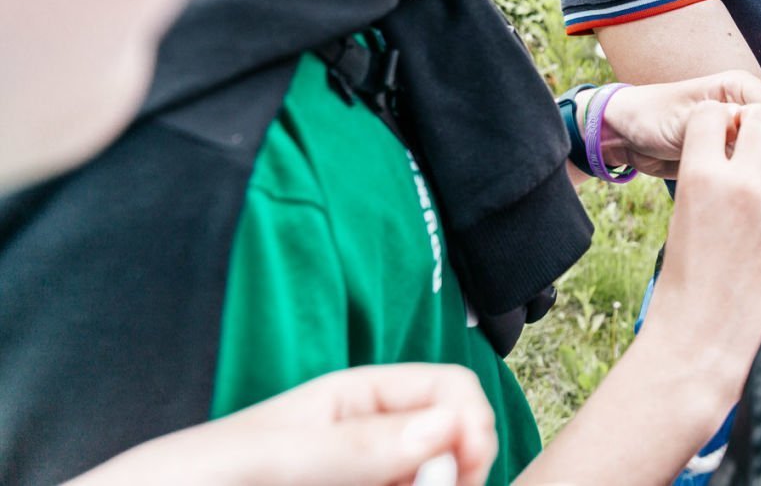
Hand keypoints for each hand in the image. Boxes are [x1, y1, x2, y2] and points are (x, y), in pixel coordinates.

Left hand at [69, 365, 496, 485]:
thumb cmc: (181, 480)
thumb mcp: (266, 457)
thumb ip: (352, 445)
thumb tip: (446, 427)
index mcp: (358, 400)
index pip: (451, 390)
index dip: (471, 424)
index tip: (464, 469)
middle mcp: (371, 444)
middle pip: (456, 447)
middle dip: (459, 473)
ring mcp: (363, 481)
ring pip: (433, 482)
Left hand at [598, 71, 760, 178]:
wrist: (626, 135)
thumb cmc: (650, 117)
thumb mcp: (684, 119)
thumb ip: (719, 123)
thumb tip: (752, 132)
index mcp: (739, 86)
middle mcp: (745, 106)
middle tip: (758, 181)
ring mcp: (740, 131)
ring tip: (749, 191)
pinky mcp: (731, 152)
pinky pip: (753, 166)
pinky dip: (751, 178)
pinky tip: (742, 195)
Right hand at [639, 102, 760, 398]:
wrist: (701, 343)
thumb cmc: (683, 285)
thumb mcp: (682, 217)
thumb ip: (708, 178)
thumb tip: (734, 146)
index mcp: (698, 178)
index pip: (712, 113)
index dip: (716, 120)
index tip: (721, 134)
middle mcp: (741, 185)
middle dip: (755, 124)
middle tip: (753, 142)